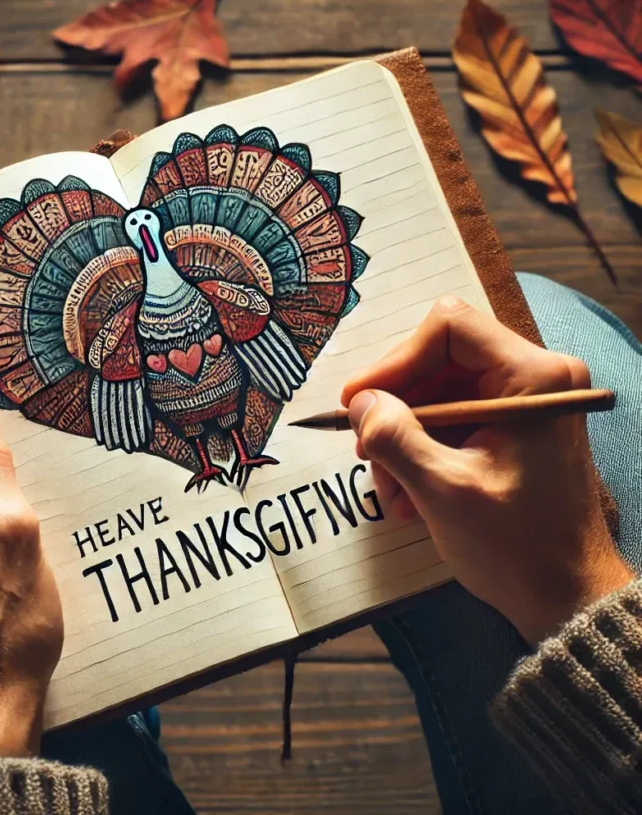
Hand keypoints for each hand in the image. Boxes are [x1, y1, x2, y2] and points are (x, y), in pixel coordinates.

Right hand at [341, 297, 632, 645]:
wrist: (565, 596)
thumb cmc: (517, 547)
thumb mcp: (445, 491)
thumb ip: (395, 438)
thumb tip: (359, 403)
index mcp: (534, 378)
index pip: (448, 328)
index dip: (394, 360)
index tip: (359, 401)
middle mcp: (535, 377)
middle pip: (438, 360)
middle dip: (396, 408)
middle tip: (367, 451)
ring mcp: (524, 402)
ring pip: (438, 393)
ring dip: (403, 437)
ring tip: (391, 488)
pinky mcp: (513, 426)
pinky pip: (451, 419)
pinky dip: (422, 451)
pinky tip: (409, 494)